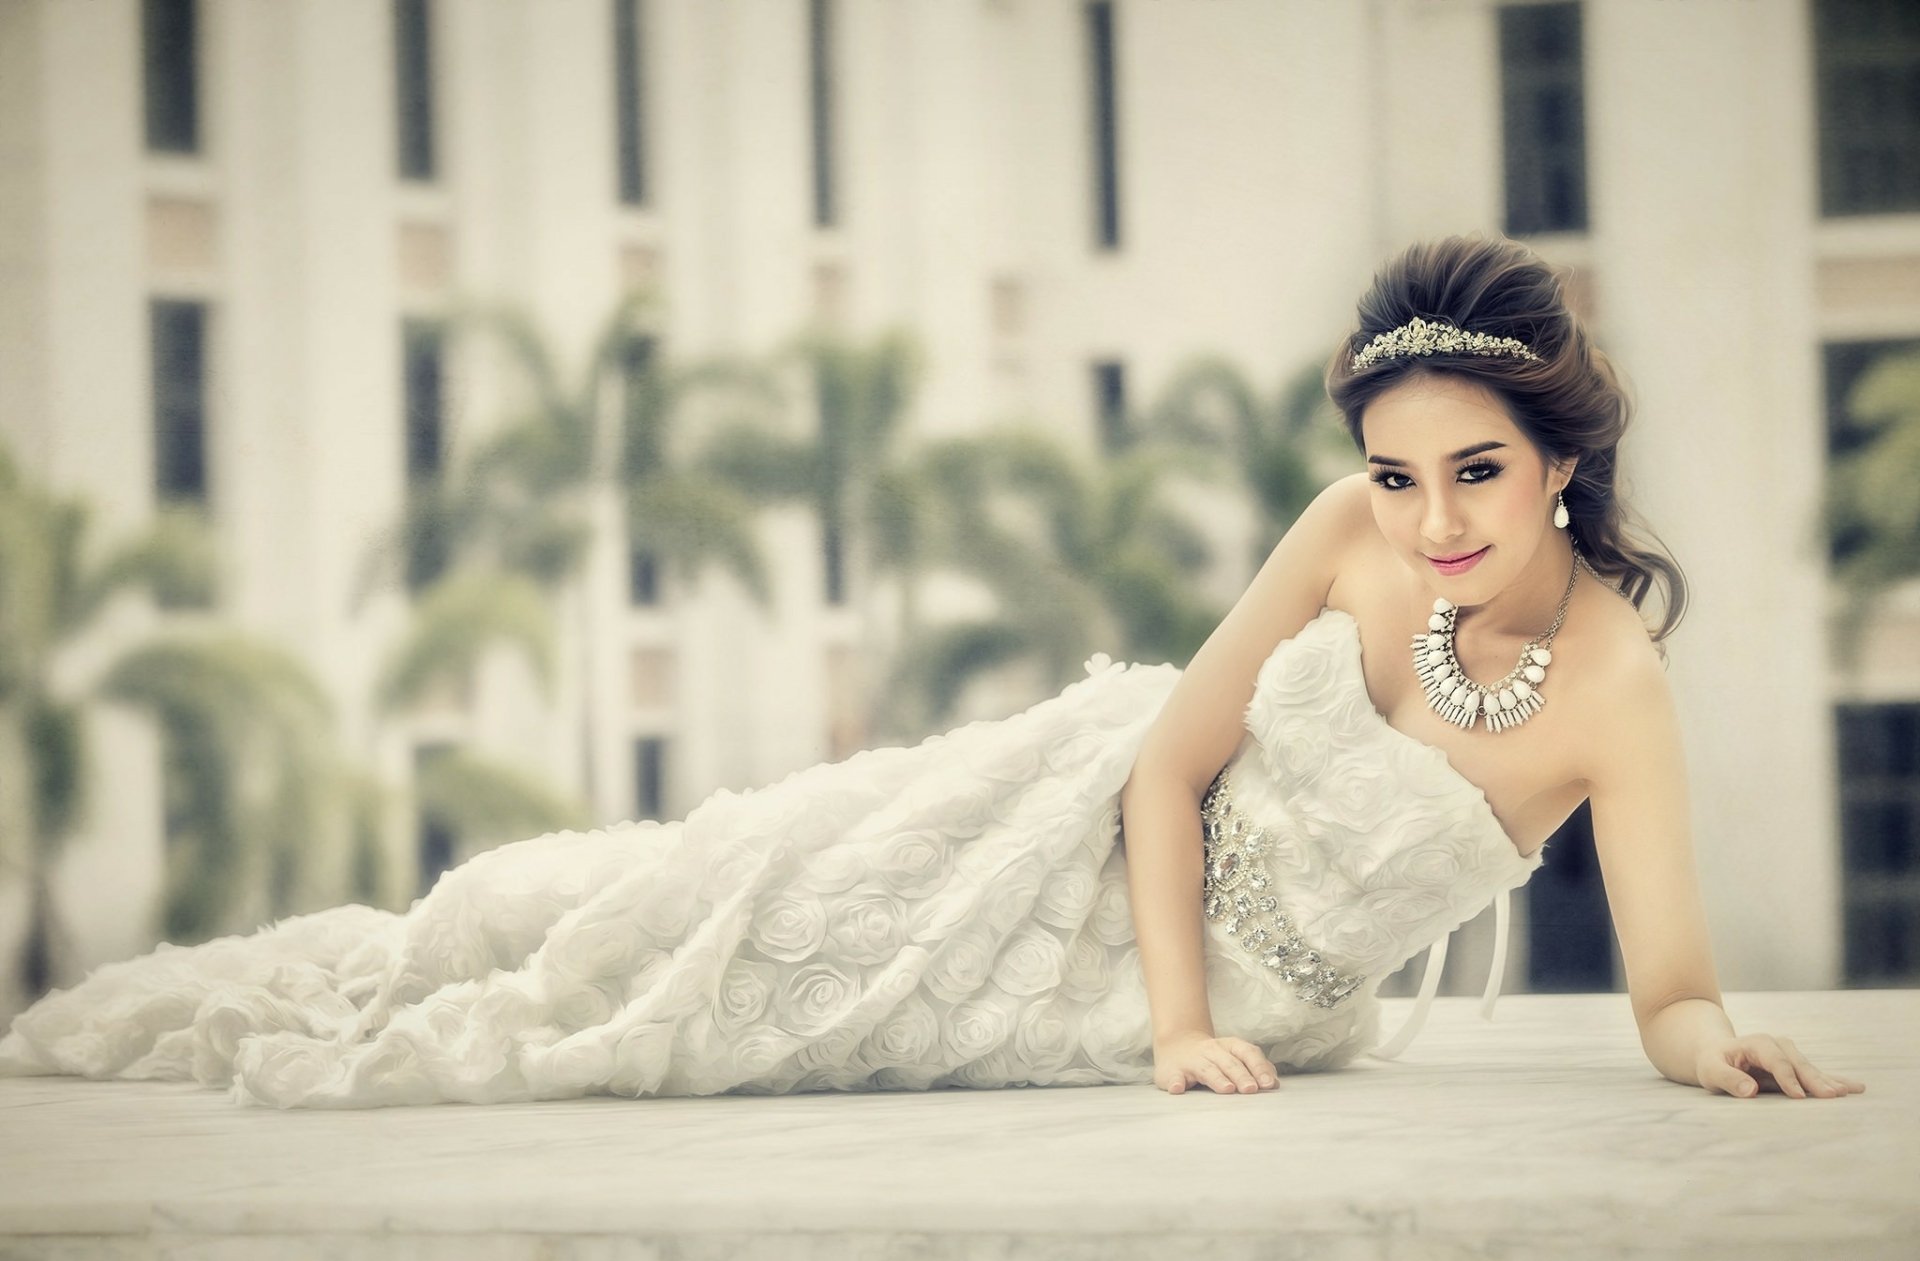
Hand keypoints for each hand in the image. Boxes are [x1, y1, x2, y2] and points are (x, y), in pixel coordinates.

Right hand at [1153, 1031, 1277, 1094]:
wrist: (1176, 1045)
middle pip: (1229, 1063)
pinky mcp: (1173, 1071)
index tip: (1269, 1084)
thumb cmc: (1214, 1058)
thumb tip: (1274, 1083)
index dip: (1259, 1068)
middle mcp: (1212, 1050)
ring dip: (1217, 1079)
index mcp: (1229, 1047)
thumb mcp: (1234, 1056)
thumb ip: (1254, 1068)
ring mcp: (1192, 1060)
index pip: (1247, 1053)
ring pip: (1206, 1069)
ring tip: (1227, 1089)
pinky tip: (1178, 1089)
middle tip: (1251, 1089)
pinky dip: (1176, 1083)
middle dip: (1242, 1075)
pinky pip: (1174, 1077)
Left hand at [1694, 1033, 1865, 1098]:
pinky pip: (1816, 1074)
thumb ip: (1728, 1079)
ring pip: (1810, 1069)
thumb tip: (1749, 1090)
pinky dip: (1835, 1081)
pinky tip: (1856, 1088)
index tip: (1799, 1096)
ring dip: (1829, 1081)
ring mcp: (1788, 1055)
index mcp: (1756, 1044)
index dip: (1787, 1078)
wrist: (1715, 1054)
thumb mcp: (1711, 1071)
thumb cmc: (1712, 1063)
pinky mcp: (1794, 1067)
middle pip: (1798, 1063)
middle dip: (1816, 1079)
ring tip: (1851, 1092)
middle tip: (1834, 1096)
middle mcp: (1777, 1045)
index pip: (1776, 1061)